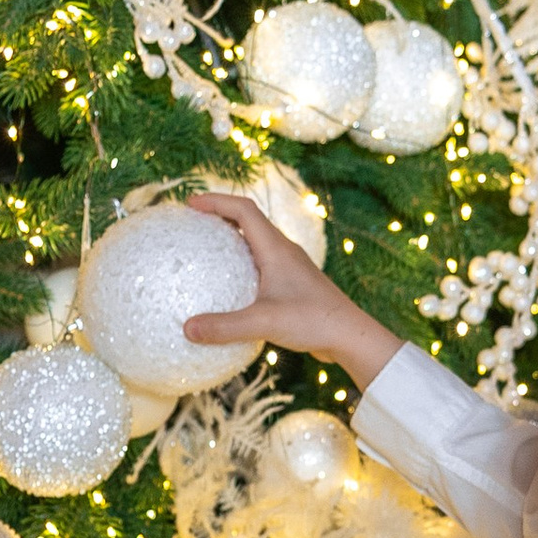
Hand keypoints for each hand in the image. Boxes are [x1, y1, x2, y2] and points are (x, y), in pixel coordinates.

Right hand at [180, 192, 404, 388]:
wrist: (351, 336)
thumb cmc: (313, 322)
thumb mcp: (264, 324)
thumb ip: (225, 326)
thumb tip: (187, 329)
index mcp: (277, 248)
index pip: (244, 209)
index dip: (216, 201)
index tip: (191, 204)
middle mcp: (284, 251)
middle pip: (249, 220)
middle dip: (220, 215)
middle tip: (193, 222)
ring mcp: (290, 267)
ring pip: (256, 242)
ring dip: (232, 239)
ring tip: (205, 250)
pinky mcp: (293, 284)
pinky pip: (261, 264)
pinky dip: (241, 264)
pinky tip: (228, 287)